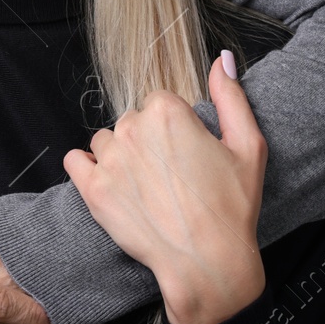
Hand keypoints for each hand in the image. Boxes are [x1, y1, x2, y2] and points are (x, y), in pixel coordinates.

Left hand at [63, 52, 266, 323]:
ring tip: (146, 187)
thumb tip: (221, 59)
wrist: (207, 264)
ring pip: (105, 141)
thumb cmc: (232, 208)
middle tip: (170, 176)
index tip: (186, 153)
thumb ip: (231, 97)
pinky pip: (75, 161)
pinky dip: (87, 169)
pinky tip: (111, 185)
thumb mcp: (248, 146)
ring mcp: (109, 159)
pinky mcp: (92, 189)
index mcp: (168, 111)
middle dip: (147, 141)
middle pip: (132, 120)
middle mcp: (133, 128)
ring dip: (119, 156)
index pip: (158, 102)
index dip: (174, 128)